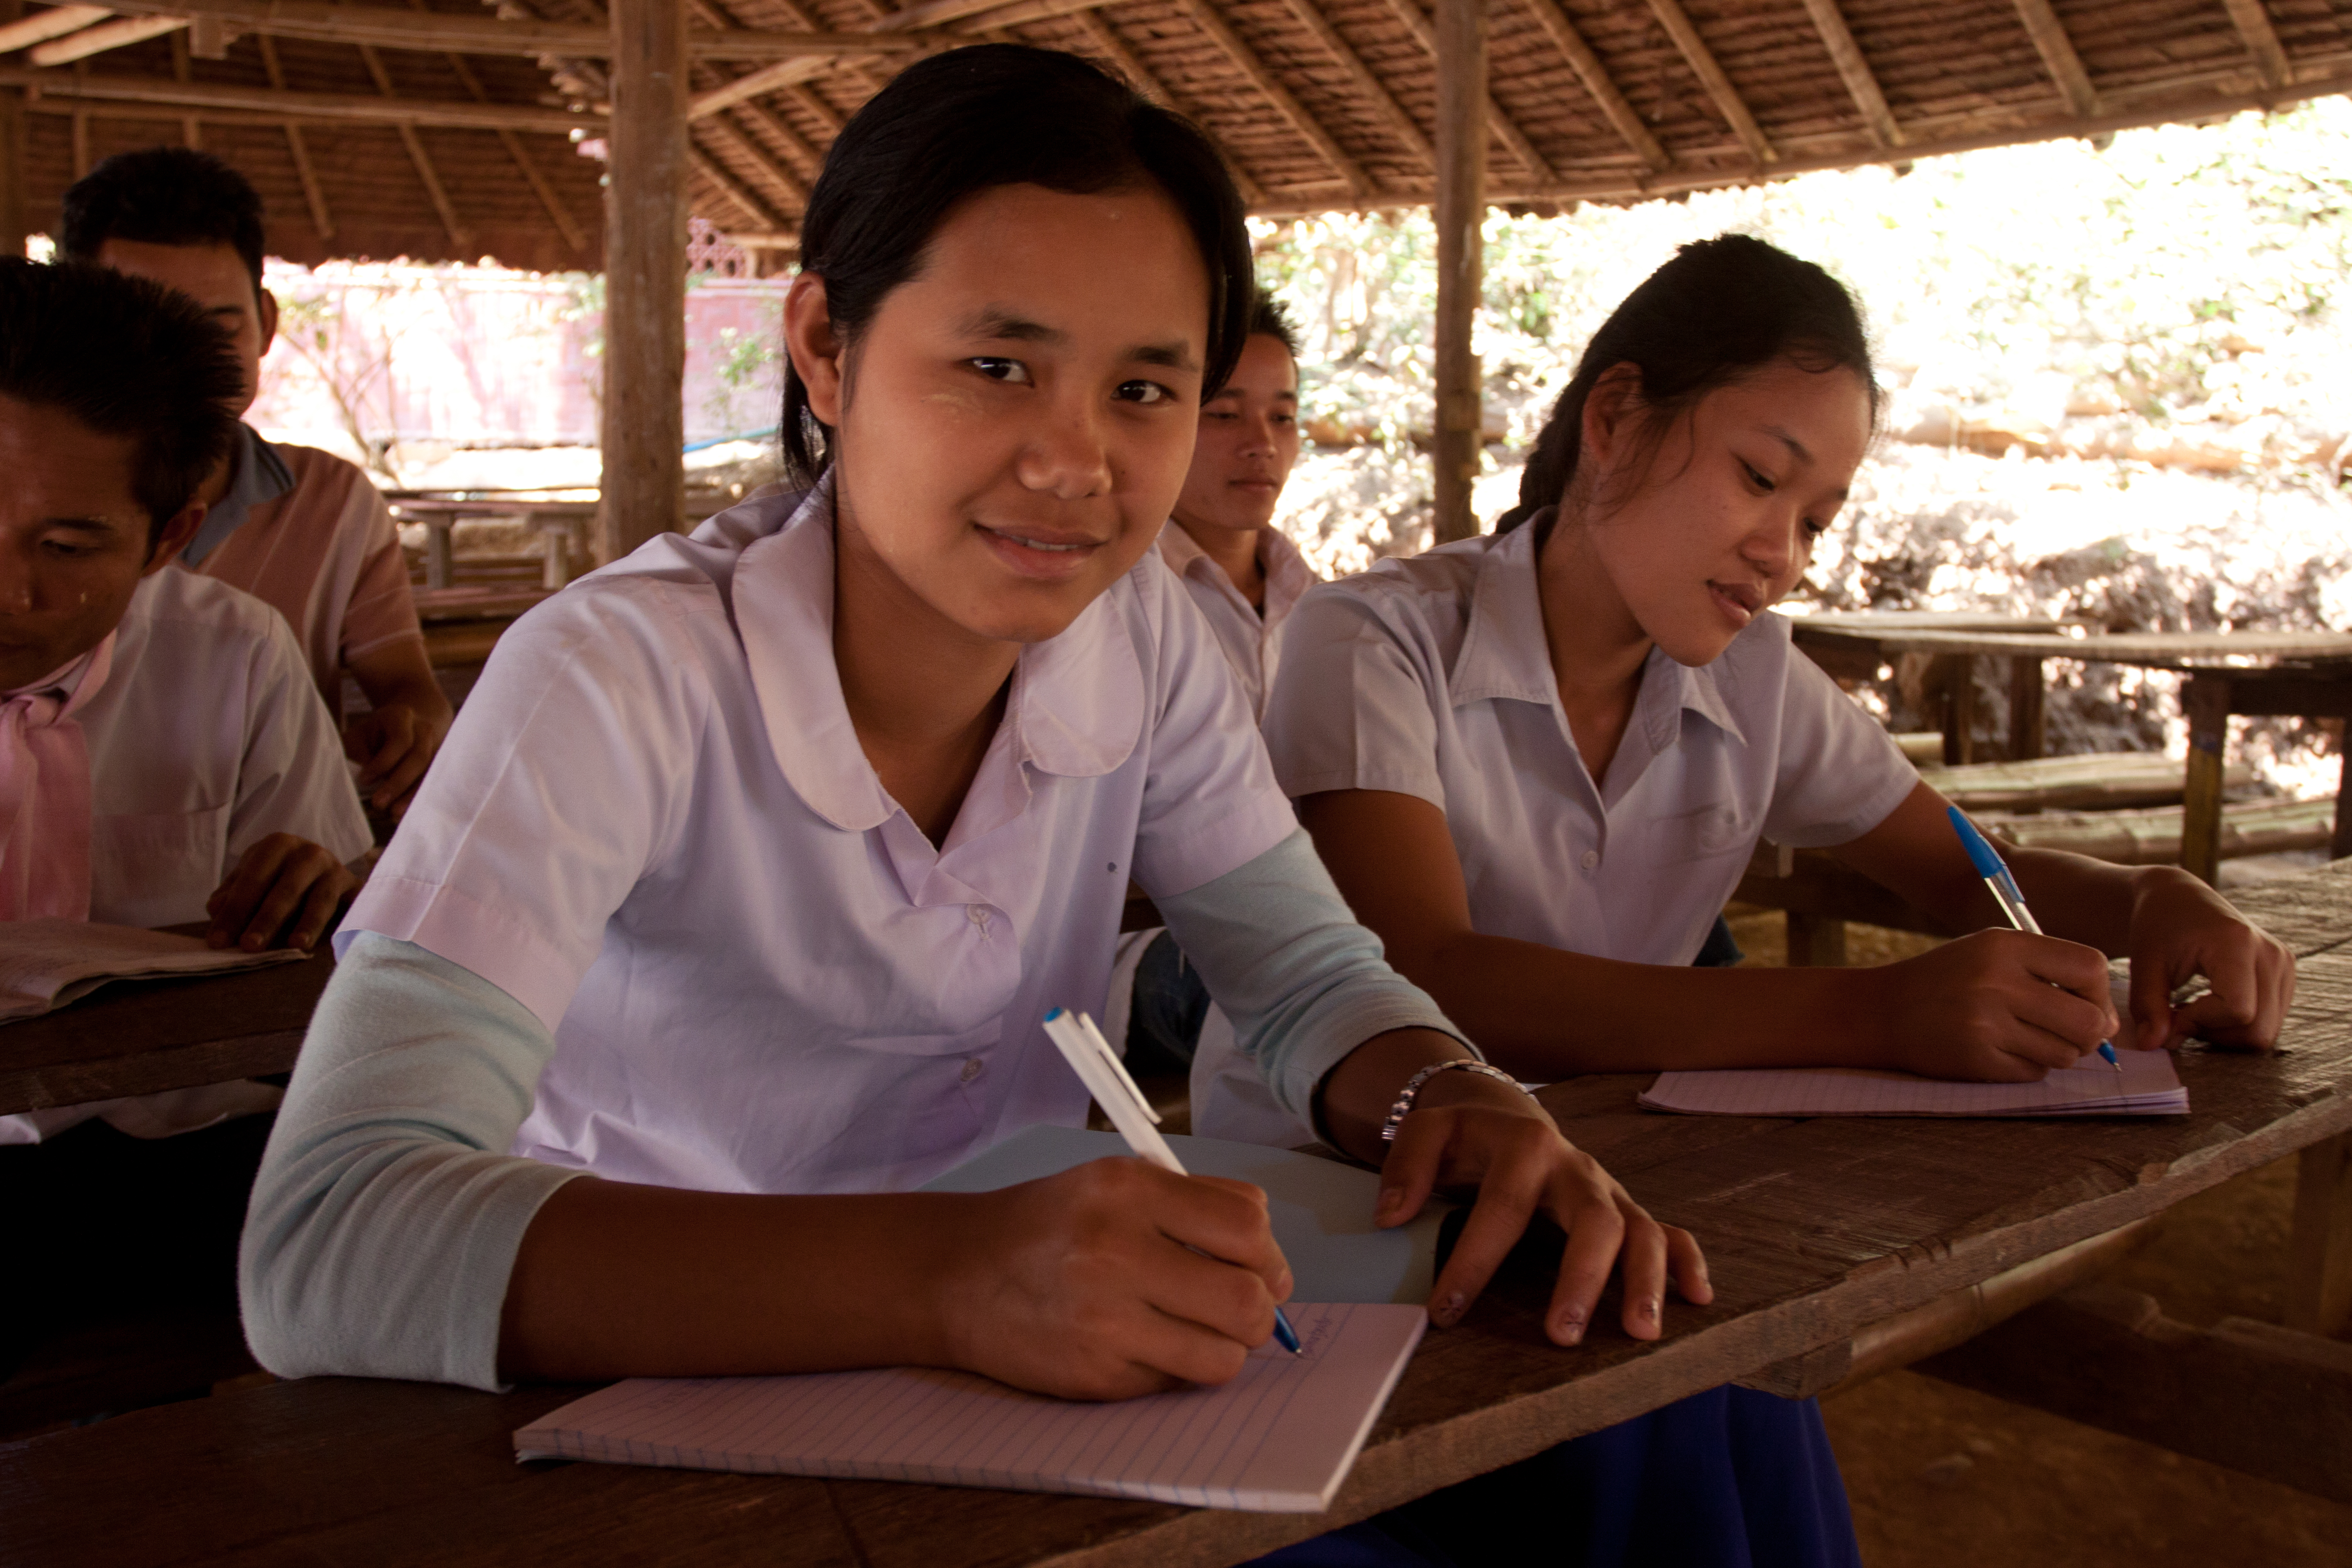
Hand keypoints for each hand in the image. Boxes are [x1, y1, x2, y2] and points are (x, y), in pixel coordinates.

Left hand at [205, 833, 358, 951]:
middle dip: (266, 919)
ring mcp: (334, 867)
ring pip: (319, 898)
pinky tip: (330, 943)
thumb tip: (217, 909)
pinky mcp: (356, 887)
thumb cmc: (279, 884)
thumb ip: (233, 898)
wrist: (326, 880)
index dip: (234, 911)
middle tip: (249, 947)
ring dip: (306, 923)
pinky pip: (348, 908)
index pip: (252, 880)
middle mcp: (307, 851)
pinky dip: (340, 924)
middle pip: (285, 889)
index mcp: (276, 846)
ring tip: (293, 946)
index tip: (217, 942)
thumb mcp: (252, 885)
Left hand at [343, 701, 446, 815]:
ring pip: (430, 772)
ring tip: (395, 814)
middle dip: (398, 783)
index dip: (383, 762)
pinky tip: (408, 812)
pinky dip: (420, 798)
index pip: (399, 740)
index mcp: (402, 716)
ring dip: (412, 795)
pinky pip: (434, 782)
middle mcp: (424, 730)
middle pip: (419, 757)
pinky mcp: (442, 763)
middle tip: (379, 804)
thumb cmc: (379, 731)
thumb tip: (361, 783)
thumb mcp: (362, 734)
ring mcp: (438, 746)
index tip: (364, 780)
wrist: (413, 720)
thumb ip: (358, 753)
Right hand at [940, 1157, 1292, 1400]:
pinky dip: (1176, 1370)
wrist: (958, 1273)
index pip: (1246, 1225)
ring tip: (1195, 1332)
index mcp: (1130, 1190)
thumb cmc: (1049, 1225)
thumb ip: (1194, 1202)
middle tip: (1238, 1309)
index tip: (1261, 1269)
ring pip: (1223, 1356)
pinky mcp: (1095, 1375)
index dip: (1269, 1255)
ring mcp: (1105, 1319)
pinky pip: (1176, 1383)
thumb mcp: (1114, 1181)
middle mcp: (1117, 1250)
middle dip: (1258, 1312)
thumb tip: (1268, 1256)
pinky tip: (1145, 1345)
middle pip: (1246, 1299)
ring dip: (1224, 1349)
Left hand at [1376, 1071, 1709, 1346]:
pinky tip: (1697, 1298)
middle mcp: (1576, 1168)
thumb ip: (1405, 1166)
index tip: (1447, 1312)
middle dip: (1582, 1278)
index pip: (1502, 1207)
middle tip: (1562, 1334)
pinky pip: (1669, 1233)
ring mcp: (1607, 1191)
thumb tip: (1390, 1216)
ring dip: (1645, 1281)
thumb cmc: (1466, 1138)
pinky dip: (1687, 1263)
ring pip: (1642, 1231)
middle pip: (1593, 1219)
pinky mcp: (1627, 1209)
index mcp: (1525, 1146)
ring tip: (1640, 1333)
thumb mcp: (1428, 1132)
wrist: (1507, 1113)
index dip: (1474, 1261)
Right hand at [1874, 928, 2119, 1080]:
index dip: (2100, 992)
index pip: (2089, 967)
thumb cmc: (1948, 979)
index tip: (2088, 1003)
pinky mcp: (1977, 1059)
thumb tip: (2110, 1018)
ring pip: (2066, 1053)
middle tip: (2073, 1034)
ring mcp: (1985, 1023)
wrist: (1881, 1011)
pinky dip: (2028, 1067)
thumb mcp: (1991, 952)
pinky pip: (2035, 1073)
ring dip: (2058, 1052)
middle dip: (2092, 1034)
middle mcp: (1997, 982)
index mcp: (2005, 946)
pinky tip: (2001, 1051)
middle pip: (2088, 1020)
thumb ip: (2049, 970)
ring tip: (2027, 1038)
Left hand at [2124, 868, 2294, 1049]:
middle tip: (2178, 1016)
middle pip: (2258, 1029)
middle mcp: (2271, 954)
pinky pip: (2269, 1022)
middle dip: (2214, 1034)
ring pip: (2266, 1032)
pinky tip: (2211, 1005)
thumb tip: (2154, 1046)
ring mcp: (2284, 965)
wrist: (2179, 899)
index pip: (2237, 1010)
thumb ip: (2148, 1007)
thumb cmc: (2159, 927)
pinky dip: (2237, 1026)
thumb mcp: (2145, 964)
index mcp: (2237, 943)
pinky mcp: (2285, 975)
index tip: (2170, 1012)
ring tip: (2192, 1009)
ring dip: (2224, 1033)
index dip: (2200, 1023)